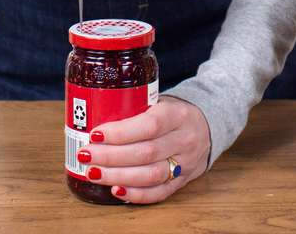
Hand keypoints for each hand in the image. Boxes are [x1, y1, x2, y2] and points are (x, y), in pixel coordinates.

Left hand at [76, 97, 210, 203]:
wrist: (209, 125)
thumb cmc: (174, 113)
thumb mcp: (162, 101)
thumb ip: (136, 107)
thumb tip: (92, 114)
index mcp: (178, 115)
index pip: (150, 125)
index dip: (121, 133)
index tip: (95, 134)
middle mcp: (184, 140)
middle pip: (146, 153)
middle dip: (111, 156)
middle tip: (86, 155)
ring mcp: (185, 163)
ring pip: (150, 175)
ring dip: (118, 176)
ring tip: (93, 173)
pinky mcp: (183, 181)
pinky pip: (159, 193)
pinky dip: (136, 194)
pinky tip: (116, 190)